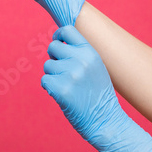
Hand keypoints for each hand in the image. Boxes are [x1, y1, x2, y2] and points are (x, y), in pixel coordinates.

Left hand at [41, 26, 151, 151]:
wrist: (106, 121)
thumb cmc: (99, 95)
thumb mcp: (96, 68)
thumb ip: (81, 54)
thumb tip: (59, 41)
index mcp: (91, 52)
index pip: (67, 30)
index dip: (58, 36)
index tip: (58, 43)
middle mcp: (81, 60)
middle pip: (53, 47)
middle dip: (54, 58)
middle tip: (63, 72)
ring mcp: (70, 74)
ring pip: (48, 65)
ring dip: (53, 76)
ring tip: (68, 87)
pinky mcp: (61, 89)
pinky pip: (45, 80)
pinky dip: (50, 88)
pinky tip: (62, 95)